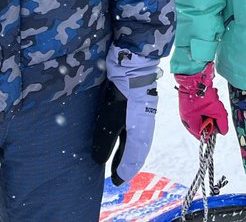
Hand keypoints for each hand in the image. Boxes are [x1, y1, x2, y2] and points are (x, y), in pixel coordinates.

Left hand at [94, 46, 159, 184]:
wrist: (133, 64)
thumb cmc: (123, 93)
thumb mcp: (110, 120)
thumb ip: (105, 142)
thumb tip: (99, 161)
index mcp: (141, 132)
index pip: (134, 157)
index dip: (125, 170)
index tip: (117, 181)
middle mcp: (145, 124)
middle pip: (138, 150)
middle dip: (128, 163)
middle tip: (117, 176)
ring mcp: (143, 114)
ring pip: (137, 140)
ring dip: (128, 152)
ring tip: (117, 160)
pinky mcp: (137, 105)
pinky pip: (135, 129)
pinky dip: (128, 139)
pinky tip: (121, 137)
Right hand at [175, 63, 229, 139]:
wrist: (194, 75)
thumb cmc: (201, 92)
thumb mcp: (215, 109)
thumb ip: (221, 121)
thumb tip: (223, 130)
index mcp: (189, 122)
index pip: (201, 135)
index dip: (211, 130)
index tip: (218, 123)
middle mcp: (186, 117)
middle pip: (203, 125)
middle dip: (212, 118)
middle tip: (216, 110)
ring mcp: (188, 109)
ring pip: (203, 116)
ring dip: (211, 110)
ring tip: (213, 101)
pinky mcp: (191, 102)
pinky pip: (202, 108)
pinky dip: (208, 105)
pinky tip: (211, 97)